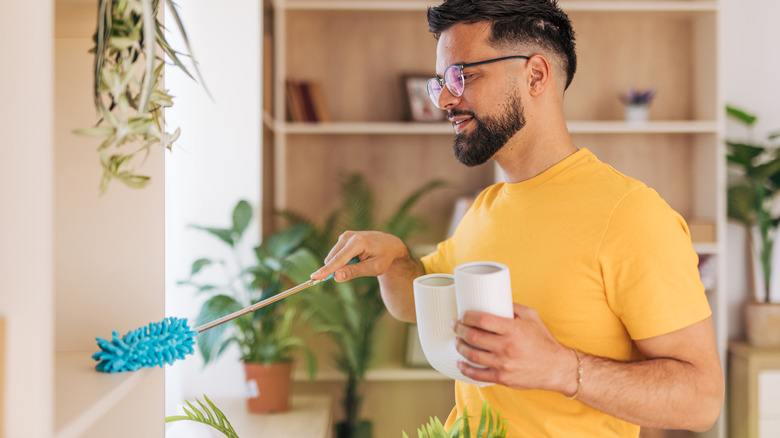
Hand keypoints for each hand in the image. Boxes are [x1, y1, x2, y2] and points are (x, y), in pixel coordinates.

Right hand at [310, 230, 409, 281]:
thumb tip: (336, 277)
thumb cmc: (384, 257)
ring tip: (361, 261)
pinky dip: (344, 260)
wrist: (390, 244)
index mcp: (358, 242)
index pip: (338, 259)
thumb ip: (354, 272)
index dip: (326, 270)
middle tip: (356, 270)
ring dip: (343, 264)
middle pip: (333, 259)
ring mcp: (345, 236)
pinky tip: (357, 257)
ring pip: (334, 257)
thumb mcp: (373, 268)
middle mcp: (348, 236)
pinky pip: (337, 254)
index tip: (314, 277)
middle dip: (337, 269)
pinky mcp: (343, 238)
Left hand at [453, 303, 577, 394]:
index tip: (462, 314)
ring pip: (471, 355)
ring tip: (457, 340)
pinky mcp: (502, 378)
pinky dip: (465, 369)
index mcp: (513, 330)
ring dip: (459, 347)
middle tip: (455, 325)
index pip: (482, 320)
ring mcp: (503, 364)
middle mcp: (507, 347)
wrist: (556, 367)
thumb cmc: (543, 340)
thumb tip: (494, 298)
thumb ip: (513, 307)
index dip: (467, 316)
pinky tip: (460, 362)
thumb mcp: (531, 316)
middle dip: (458, 329)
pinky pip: (478, 375)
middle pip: (472, 337)